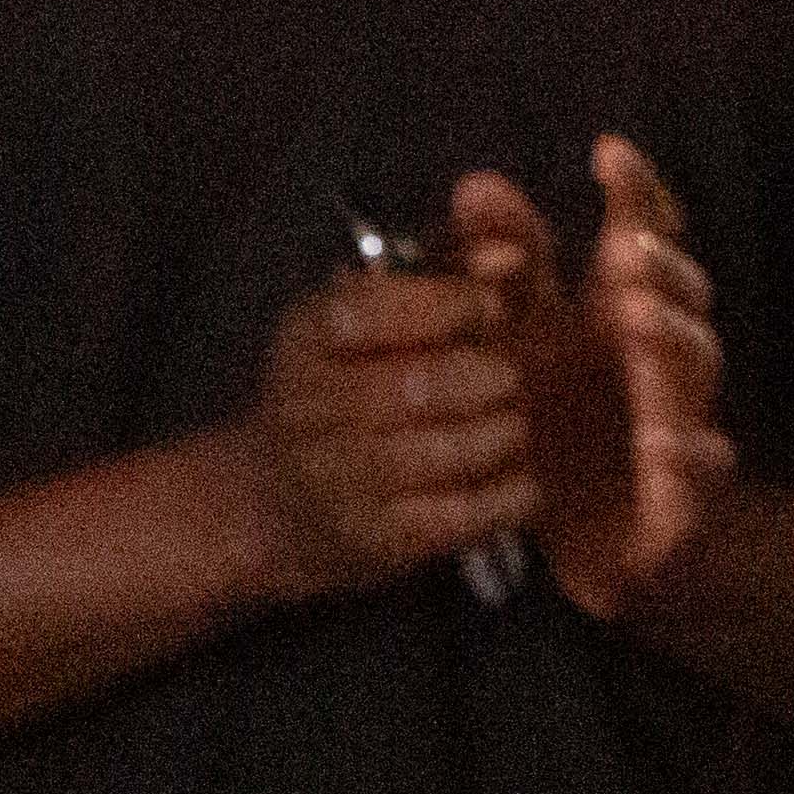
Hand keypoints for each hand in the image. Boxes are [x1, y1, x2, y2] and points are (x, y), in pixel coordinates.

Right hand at [236, 260, 539, 601]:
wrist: (276, 504)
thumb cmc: (358, 385)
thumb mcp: (384, 315)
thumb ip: (455, 268)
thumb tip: (506, 252)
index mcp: (307, 337)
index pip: (363, 311)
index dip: (444, 305)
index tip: (490, 308)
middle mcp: (309, 408)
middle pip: (419, 384)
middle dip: (488, 376)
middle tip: (509, 377)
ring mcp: (338, 479)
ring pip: (450, 449)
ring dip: (504, 432)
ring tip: (511, 423)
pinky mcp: (377, 541)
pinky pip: (468, 513)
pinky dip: (512, 491)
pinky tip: (517, 477)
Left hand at [452, 137, 732, 619]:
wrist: (584, 553)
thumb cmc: (554, 432)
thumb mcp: (515, 345)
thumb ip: (497, 267)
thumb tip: (476, 183)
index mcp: (616, 312)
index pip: (641, 239)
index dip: (637, 195)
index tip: (607, 153)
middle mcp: (655, 358)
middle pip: (682, 294)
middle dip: (662, 267)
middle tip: (628, 249)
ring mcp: (678, 421)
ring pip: (697, 371)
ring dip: (676, 340)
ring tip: (640, 320)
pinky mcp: (683, 496)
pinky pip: (701, 473)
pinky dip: (689, 457)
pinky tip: (663, 443)